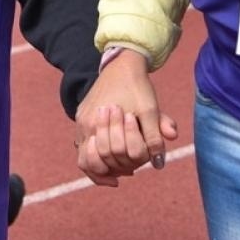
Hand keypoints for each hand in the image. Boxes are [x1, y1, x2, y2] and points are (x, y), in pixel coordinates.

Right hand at [73, 50, 178, 186]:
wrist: (121, 65)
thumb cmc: (138, 88)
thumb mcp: (151, 110)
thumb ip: (155, 137)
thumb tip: (159, 164)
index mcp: (100, 121)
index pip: (110, 156)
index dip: (124, 165)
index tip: (135, 170)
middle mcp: (86, 124)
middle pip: (95, 161)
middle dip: (113, 167)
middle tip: (129, 172)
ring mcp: (81, 122)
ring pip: (83, 158)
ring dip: (100, 168)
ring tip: (115, 174)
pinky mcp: (81, 119)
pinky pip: (82, 147)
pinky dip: (94, 158)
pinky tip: (109, 161)